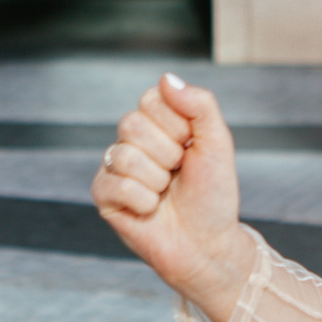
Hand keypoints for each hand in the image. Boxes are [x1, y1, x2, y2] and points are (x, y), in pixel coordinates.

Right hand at [93, 74, 258, 320]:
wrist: (207, 243)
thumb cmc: (213, 194)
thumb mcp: (217, 143)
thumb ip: (200, 105)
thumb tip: (166, 78)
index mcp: (158, 122)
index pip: (151, 98)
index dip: (177, 125)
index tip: (191, 146)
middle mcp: (132, 140)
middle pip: (131, 124)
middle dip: (167, 154)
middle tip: (178, 173)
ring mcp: (114, 167)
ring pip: (124, 155)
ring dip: (157, 181)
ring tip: (165, 193)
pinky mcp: (103, 195)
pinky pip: (115, 185)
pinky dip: (143, 201)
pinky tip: (151, 209)